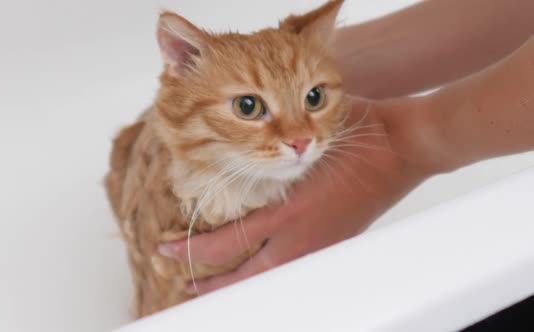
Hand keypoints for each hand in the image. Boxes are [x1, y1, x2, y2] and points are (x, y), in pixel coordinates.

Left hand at [159, 96, 435, 293]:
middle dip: (212, 284)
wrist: (402, 148)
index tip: (166, 248)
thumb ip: (274, 152)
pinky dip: (271, 273)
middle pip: (247, 274)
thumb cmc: (358, 134)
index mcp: (287, 208)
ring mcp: (321, 244)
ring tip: (218, 286)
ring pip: (271, 277)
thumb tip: (247, 148)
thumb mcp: (303, 138)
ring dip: (242, 283)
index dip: (192, 250)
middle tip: (185, 287)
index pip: (229, 240)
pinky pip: (296, 268)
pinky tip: (263, 268)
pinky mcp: (337, 244)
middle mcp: (301, 234)